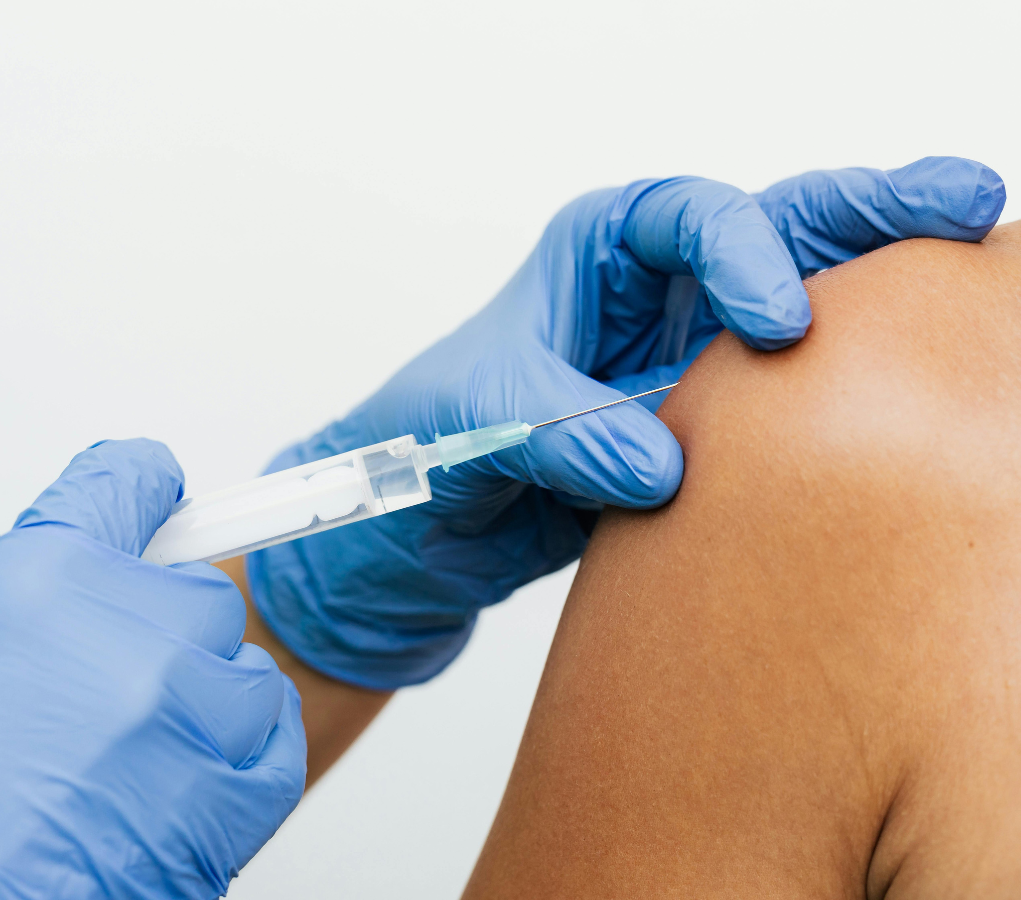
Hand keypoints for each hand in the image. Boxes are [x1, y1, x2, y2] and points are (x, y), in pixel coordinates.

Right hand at [0, 440, 305, 898]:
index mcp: (43, 584)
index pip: (128, 484)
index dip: (138, 488)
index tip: (155, 495)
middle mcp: (129, 635)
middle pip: (198, 589)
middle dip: (159, 625)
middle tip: (107, 682)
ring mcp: (188, 716)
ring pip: (244, 665)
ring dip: (204, 694)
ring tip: (136, 748)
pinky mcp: (231, 799)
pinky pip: (277, 735)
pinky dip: (250, 745)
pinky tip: (195, 768)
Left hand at [246, 157, 1004, 689]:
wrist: (414, 540)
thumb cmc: (417, 450)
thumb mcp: (471, 424)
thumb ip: (560, 435)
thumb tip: (662, 466)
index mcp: (594, 255)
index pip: (685, 220)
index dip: (743, 253)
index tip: (775, 324)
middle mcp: (655, 298)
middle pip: (774, 233)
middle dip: (863, 214)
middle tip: (960, 202)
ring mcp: (690, 365)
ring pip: (803, 310)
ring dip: (881, 291)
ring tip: (975, 266)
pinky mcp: (705, 434)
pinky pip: (786, 409)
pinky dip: (848, 397)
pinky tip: (912, 390)